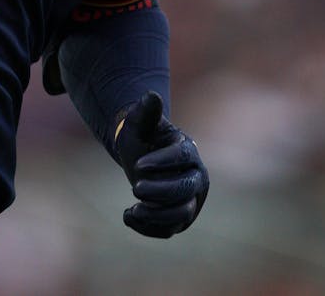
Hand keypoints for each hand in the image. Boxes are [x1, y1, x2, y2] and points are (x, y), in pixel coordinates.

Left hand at [113, 91, 208, 237]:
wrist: (140, 159)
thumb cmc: (142, 138)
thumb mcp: (140, 123)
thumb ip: (146, 112)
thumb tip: (151, 95)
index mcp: (188, 152)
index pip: (183, 158)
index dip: (162, 162)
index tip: (139, 165)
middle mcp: (196, 178)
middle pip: (185, 190)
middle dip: (161, 191)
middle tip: (135, 187)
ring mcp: (190, 201)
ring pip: (181, 214)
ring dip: (156, 215)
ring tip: (133, 210)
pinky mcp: (179, 219)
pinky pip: (169, 230)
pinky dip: (149, 228)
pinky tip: (128, 216)